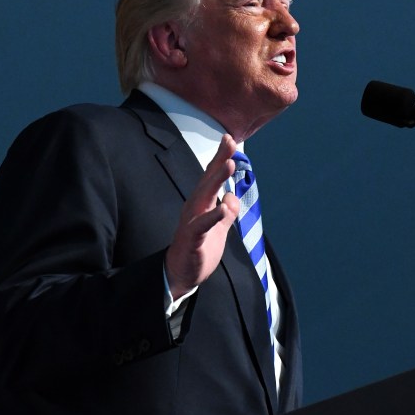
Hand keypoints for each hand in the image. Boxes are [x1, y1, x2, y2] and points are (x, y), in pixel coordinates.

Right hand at [165, 134, 240, 298]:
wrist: (181, 276)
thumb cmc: (198, 251)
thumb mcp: (219, 230)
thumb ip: (226, 213)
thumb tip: (232, 197)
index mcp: (201, 205)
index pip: (212, 177)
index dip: (220, 158)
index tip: (229, 139)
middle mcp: (195, 208)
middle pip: (208, 180)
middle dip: (219, 160)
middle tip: (230, 142)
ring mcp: (191, 222)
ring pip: (204, 197)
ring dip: (216, 180)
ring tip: (229, 164)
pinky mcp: (191, 239)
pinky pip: (202, 225)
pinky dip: (212, 216)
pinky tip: (223, 207)